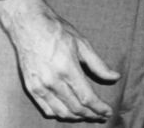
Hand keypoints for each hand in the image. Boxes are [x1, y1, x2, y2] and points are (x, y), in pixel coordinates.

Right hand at [0, 0, 120, 120]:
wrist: (29, 26)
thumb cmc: (57, 31)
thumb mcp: (82, 43)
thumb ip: (99, 65)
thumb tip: (115, 77)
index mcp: (67, 68)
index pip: (86, 97)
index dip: (99, 108)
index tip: (108, 111)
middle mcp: (52, 81)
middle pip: (75, 108)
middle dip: (91, 114)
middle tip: (101, 115)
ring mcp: (39, 86)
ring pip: (61, 112)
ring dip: (76, 117)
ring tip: (88, 115)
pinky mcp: (31, 88)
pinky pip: (46, 109)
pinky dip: (60, 114)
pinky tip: (69, 111)